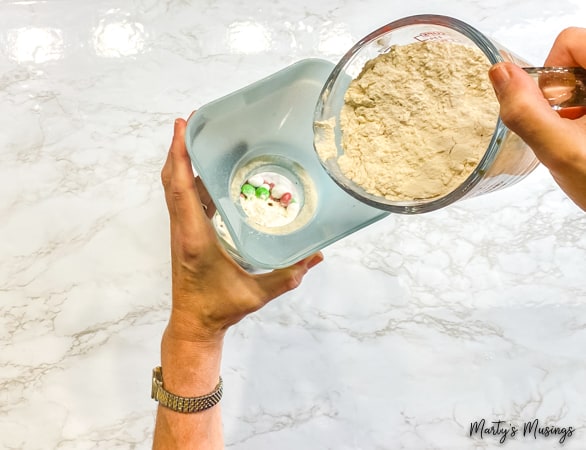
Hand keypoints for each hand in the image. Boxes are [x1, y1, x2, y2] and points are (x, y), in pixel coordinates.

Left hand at [160, 117, 322, 344]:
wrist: (193, 325)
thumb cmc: (220, 309)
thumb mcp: (257, 294)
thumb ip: (288, 275)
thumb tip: (317, 255)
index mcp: (195, 238)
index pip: (182, 188)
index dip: (180, 154)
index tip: (183, 125)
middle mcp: (183, 229)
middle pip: (172, 179)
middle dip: (179, 147)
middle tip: (194, 120)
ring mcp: (182, 231)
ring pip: (174, 188)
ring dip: (182, 161)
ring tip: (201, 137)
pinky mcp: (186, 235)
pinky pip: (183, 199)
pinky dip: (189, 179)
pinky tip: (208, 172)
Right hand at [488, 27, 585, 210]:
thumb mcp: (560, 152)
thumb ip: (526, 112)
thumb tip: (499, 73)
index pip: (569, 43)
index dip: (551, 77)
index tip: (557, 112)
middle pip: (574, 58)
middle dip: (561, 95)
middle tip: (572, 130)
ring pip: (581, 77)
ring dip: (572, 106)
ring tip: (582, 138)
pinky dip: (581, 113)